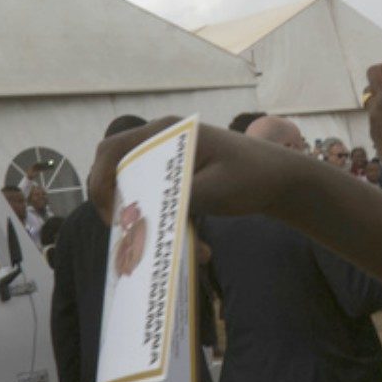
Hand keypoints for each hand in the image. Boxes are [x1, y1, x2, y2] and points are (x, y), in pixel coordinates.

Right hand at [89, 119, 308, 224]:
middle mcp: (162, 141)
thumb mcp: (218, 190)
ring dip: (146, 218)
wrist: (280, 178)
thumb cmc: (253, 176)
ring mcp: (168, 158)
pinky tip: (199, 247)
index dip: (100, 182)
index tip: (113, 216)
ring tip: (179, 245)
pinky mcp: (177, 176)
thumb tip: (147, 216)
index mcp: (168, 133)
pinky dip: (167, 222)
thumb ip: (182, 198)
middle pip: (114, 167)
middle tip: (128, 233)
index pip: (112, 150)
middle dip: (115, 203)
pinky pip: (156, 198)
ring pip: (134, 187)